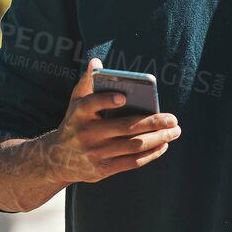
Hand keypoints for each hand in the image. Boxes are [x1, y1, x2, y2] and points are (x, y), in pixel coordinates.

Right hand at [52, 57, 180, 184]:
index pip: (91, 104)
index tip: (123, 97)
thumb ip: (87, 83)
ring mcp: (95, 153)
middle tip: (173, 119)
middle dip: (153, 123)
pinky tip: (163, 145)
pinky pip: (131, 162)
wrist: (57, 159)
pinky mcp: (103, 169)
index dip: (106, 100)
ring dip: (158, 139)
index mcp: (79, 113)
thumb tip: (96, 62)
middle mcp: (87, 134)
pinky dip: (150, 154)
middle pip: (125, 128)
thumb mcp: (75, 103)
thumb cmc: (74, 123)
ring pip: (133, 146)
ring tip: (174, 131)